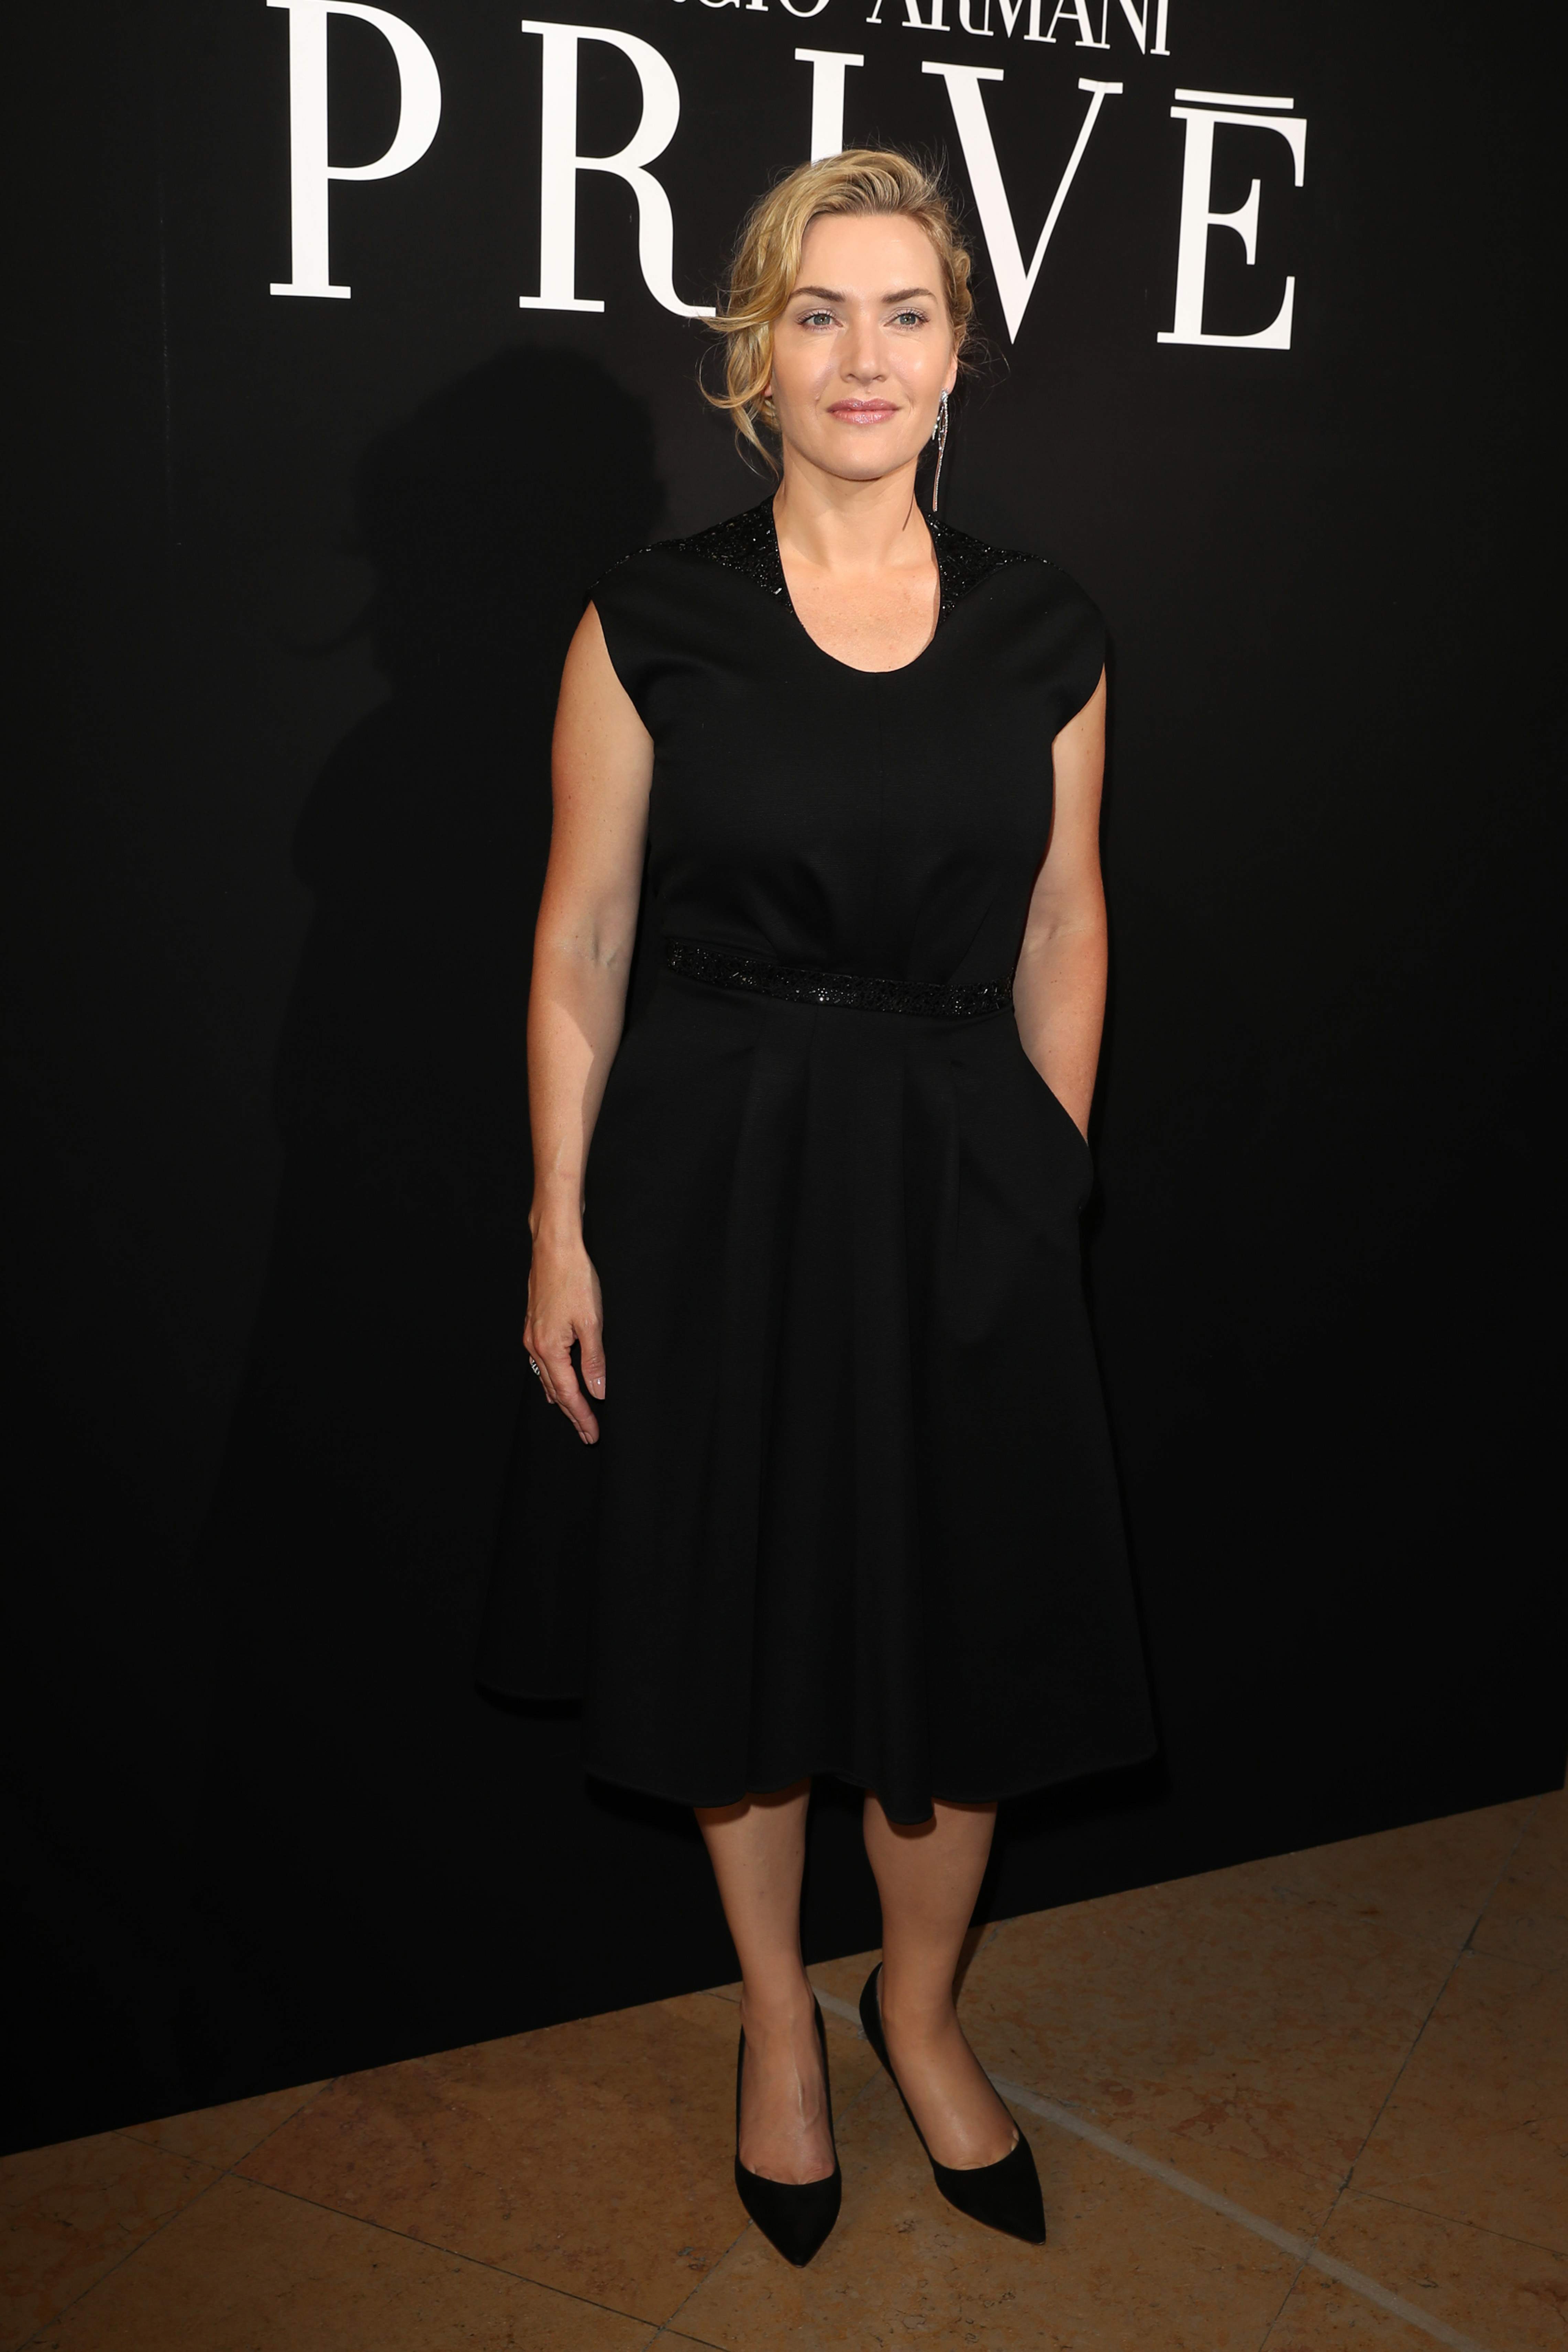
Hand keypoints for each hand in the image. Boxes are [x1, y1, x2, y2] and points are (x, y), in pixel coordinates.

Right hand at [523, 1232, 605, 1443]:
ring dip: (561, 1398)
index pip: (568, 1393)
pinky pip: (542, 1362)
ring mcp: (532, 1335)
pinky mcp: (534, 1324)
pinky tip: (554, 1383)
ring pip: (546, 1377)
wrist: (554, 1248)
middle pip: (554, 1390)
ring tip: (574, 1416)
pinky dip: (551, 1379)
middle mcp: (535, 1346)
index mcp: (550, 1349)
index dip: (582, 1416)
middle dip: (572, 1413)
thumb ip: (594, 1361)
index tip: (592, 1435)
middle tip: (586, 1435)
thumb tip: (597, 1392)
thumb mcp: (592, 1323)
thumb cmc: (574, 1279)